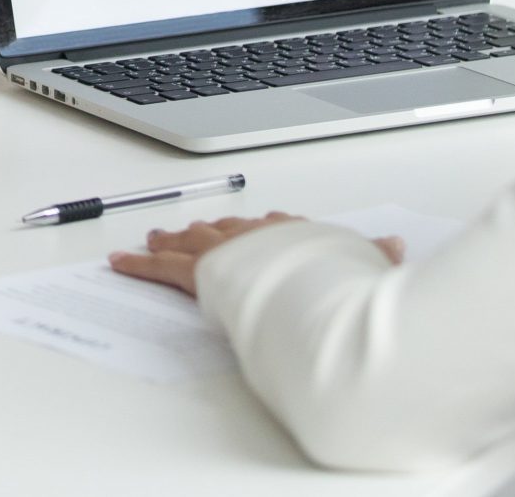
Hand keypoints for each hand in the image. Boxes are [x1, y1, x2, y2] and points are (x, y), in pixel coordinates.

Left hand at [108, 214, 403, 295]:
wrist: (316, 285)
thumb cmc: (344, 281)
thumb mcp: (368, 266)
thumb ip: (375, 257)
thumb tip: (394, 245)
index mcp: (297, 234)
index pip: (274, 228)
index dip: (260, 230)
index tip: (255, 230)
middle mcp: (258, 235)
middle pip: (229, 229)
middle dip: (211, 229)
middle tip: (194, 228)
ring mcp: (228, 250)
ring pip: (193, 241)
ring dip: (174, 239)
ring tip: (156, 237)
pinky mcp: (201, 271)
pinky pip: (161, 267)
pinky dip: (139, 263)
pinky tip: (120, 261)